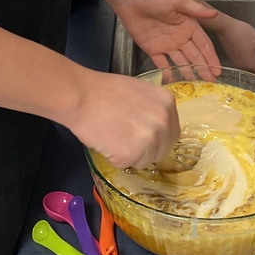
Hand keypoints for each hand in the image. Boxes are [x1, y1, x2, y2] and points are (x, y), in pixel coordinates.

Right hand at [66, 70, 180, 168]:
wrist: (82, 96)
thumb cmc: (105, 90)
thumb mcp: (140, 91)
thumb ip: (154, 109)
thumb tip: (157, 127)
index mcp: (167, 103)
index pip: (172, 133)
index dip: (158, 138)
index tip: (144, 136)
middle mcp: (163, 121)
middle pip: (162, 150)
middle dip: (146, 149)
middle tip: (125, 138)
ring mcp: (148, 139)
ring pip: (145, 160)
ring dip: (131, 154)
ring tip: (114, 136)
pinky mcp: (130, 154)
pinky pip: (127, 164)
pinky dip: (115, 158)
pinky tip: (107, 141)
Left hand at [114, 0, 219, 75]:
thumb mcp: (178, 0)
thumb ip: (195, 10)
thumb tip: (215, 15)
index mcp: (189, 25)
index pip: (204, 45)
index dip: (211, 58)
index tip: (218, 70)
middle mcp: (180, 37)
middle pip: (195, 56)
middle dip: (203, 69)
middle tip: (211, 83)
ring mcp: (167, 45)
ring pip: (181, 62)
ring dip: (188, 73)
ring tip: (196, 86)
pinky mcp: (152, 49)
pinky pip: (162, 64)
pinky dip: (168, 73)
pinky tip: (174, 81)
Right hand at [210, 14, 254, 79]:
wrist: (225, 28)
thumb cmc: (241, 33)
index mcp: (252, 64)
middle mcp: (243, 66)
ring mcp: (236, 62)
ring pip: (248, 70)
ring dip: (254, 70)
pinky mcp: (232, 57)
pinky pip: (242, 64)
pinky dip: (248, 64)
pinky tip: (249, 59)